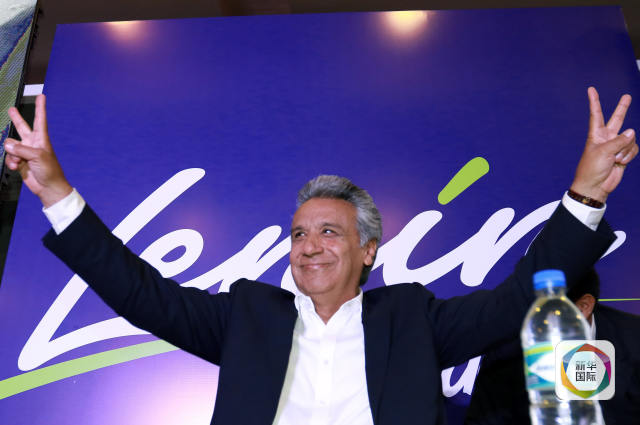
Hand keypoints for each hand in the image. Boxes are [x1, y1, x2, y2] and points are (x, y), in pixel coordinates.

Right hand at [3, 94, 71, 206]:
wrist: (48, 187)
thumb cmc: (49, 171)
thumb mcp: (37, 157)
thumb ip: (20, 149)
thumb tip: (7, 144)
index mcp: (41, 139)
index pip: (40, 120)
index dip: (40, 108)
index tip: (41, 96)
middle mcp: (33, 143)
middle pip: (22, 127)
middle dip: (17, 119)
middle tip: (11, 109)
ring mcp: (25, 152)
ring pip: (10, 146)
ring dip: (12, 154)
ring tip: (19, 163)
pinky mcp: (20, 161)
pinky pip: (9, 157)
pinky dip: (11, 162)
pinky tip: (16, 168)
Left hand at [570, 87, 637, 202]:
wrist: (596, 186)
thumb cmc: (592, 168)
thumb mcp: (603, 152)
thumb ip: (619, 141)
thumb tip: (632, 132)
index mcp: (596, 134)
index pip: (596, 114)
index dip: (594, 102)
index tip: (591, 89)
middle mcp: (606, 137)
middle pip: (616, 119)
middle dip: (622, 108)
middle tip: (627, 96)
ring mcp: (616, 146)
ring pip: (630, 139)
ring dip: (625, 150)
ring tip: (615, 159)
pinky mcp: (623, 154)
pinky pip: (633, 149)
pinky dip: (629, 156)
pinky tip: (620, 162)